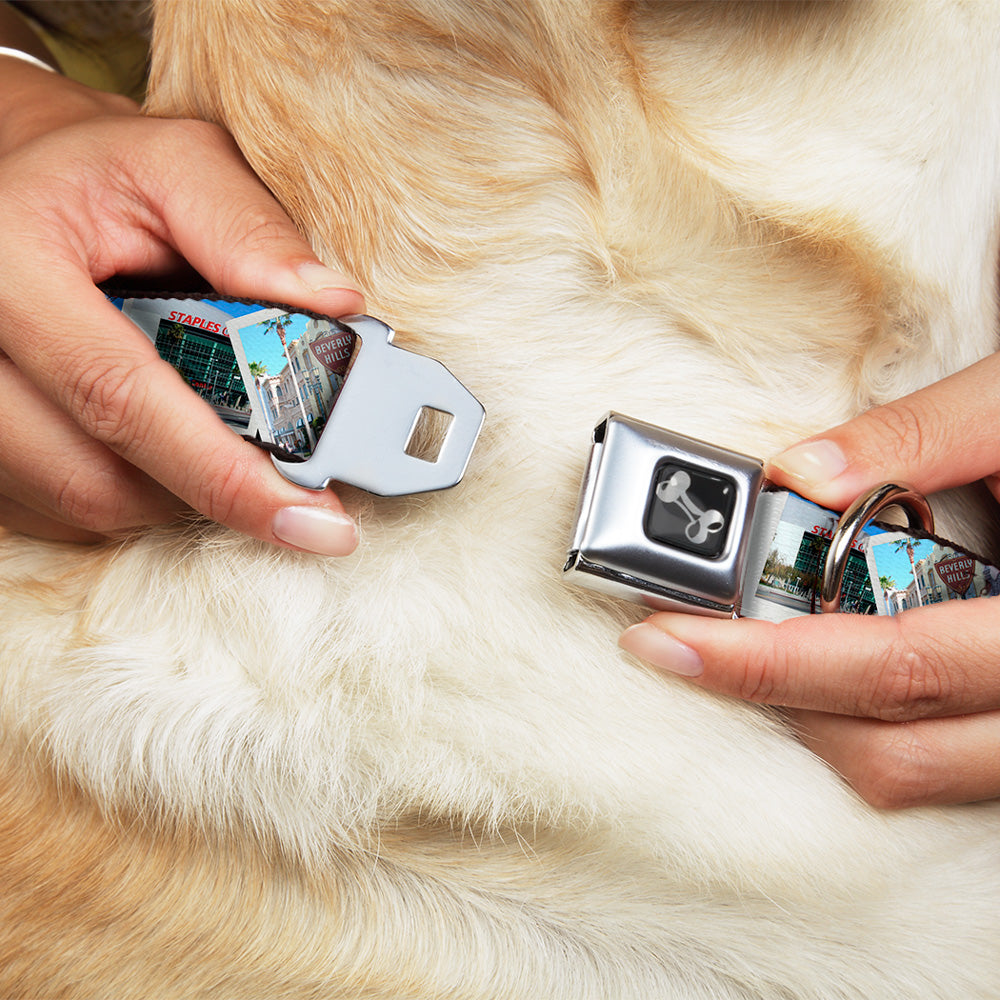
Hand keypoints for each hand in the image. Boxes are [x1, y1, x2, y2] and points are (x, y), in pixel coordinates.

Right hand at [0, 59, 364, 552]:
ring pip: (82, 504)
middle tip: (291, 484)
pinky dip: (133, 492)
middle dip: (210, 492)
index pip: (121, 397)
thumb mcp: (175, 165)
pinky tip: (165, 444)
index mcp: (10, 266)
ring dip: (174, 492)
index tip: (315, 522)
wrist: (16, 187)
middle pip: (96, 478)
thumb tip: (334, 305)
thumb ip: (248, 228)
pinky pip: (60, 509)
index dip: (224, 474)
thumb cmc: (100, 175)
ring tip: (222, 440)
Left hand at [620, 351, 999, 807]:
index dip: (769, 662)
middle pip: (893, 748)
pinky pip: (941, 761)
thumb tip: (799, 472)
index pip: (897, 667)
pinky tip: (820, 661)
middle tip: (675, 642)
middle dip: (767, 697)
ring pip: (916, 772)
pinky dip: (866, 722)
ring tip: (738, 650)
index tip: (666, 636)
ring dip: (813, 719)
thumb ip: (922, 436)